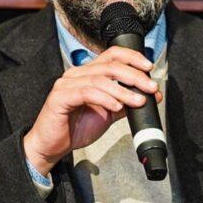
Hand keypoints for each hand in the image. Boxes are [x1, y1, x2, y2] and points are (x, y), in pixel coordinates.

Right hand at [23, 46, 161, 175]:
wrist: (52, 146)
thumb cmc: (74, 128)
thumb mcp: (107, 114)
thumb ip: (123, 103)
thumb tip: (145, 96)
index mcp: (87, 74)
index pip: (111, 55)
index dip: (132, 57)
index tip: (149, 67)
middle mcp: (76, 74)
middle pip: (109, 65)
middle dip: (134, 75)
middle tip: (150, 87)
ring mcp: (66, 84)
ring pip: (100, 79)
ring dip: (123, 90)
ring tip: (138, 101)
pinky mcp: (60, 97)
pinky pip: (86, 93)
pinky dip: (105, 98)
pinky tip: (116, 106)